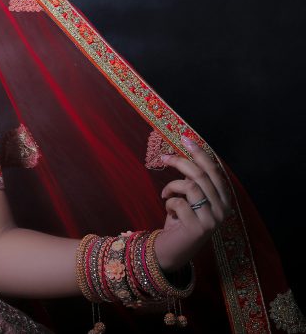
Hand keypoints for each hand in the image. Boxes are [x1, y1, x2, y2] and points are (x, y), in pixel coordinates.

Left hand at [154, 137, 232, 270]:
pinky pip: (179, 203)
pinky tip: (170, 211)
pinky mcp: (199, 228)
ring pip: (190, 187)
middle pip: (201, 176)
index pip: (214, 171)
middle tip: (164, 158)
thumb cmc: (181, 219)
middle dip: (180, 163)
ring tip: (166, 194)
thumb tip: (186, 154)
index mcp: (224, 199)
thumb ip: (193, 181)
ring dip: (172, 187)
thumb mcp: (189, 197)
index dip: (200, 154)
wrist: (174, 248)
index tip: (184, 139)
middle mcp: (223, 209)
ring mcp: (213, 220)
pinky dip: (169, 203)